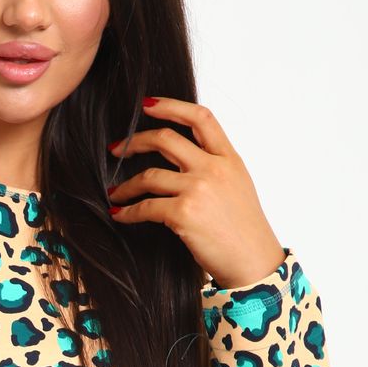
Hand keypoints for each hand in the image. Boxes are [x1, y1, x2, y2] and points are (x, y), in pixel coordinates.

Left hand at [106, 96, 285, 288]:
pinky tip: (120, 213)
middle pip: (165, 139)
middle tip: (117, 149)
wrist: (253, 262)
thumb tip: (181, 159)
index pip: (201, 117)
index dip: (170, 105)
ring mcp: (198, 189)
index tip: (147, 105)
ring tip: (115, 192)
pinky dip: (128, 211)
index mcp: (229, 159)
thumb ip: (215, 167)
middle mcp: (214, 169)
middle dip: (134, 141)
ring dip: (125, 185)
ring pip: (149, 175)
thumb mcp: (238, 186)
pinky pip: (145, 207)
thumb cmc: (244, 230)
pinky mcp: (183, 213)